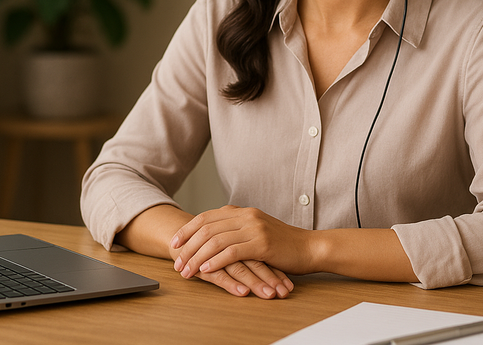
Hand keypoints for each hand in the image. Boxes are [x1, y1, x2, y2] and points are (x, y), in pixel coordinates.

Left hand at [170, 205, 310, 293]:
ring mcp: (254, 228)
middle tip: (177, 262)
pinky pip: (232, 252)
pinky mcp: (261, 243)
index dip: (187, 230)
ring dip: (197, 257)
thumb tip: (212, 237)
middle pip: (206, 228)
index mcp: (241, 212)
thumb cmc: (282, 244)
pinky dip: (216, 261)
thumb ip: (236, 230)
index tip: (173, 243)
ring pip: (216, 241)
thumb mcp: (256, 230)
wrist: (309, 247)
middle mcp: (245, 216)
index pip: (206, 217)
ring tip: (187, 271)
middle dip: (188, 246)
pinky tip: (206, 270)